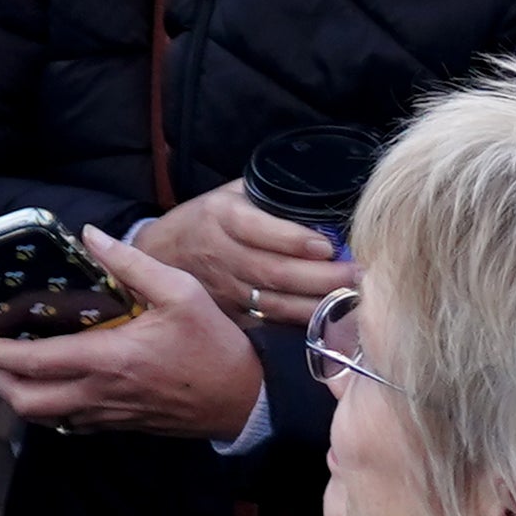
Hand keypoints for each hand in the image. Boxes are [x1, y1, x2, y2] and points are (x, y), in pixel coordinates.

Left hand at [0, 224, 275, 441]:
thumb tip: (90, 235)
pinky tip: (55, 382)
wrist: (245, 399)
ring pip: (46, 419)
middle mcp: (101, 393)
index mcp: (108, 360)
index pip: (33, 364)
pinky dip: (51, 408)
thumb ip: (130, 262)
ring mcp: (110, 415)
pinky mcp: (121, 426)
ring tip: (15, 366)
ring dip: (21, 395)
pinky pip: (72, 424)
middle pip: (27, 402)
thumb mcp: (180, 291)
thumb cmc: (213, 344)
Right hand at [128, 179, 349, 322]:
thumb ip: (267, 196)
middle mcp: (222, 253)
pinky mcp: (231, 312)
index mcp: (221, 216)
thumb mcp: (228, 195)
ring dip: (317, 303)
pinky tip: (329, 318)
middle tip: (357, 274)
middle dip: (320, 276)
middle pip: (273, 271)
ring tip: (351, 298)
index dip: (293, 239)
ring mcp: (225, 288)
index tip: (328, 245)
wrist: (158, 254)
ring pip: (275, 301)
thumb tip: (320, 196)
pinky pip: (270, 320)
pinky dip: (300, 321)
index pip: (257, 229)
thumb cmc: (204, 219)